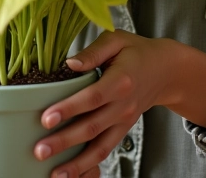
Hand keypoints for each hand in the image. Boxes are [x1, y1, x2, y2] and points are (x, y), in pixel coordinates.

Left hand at [35, 30, 180, 177]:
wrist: (165, 70)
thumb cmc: (136, 51)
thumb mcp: (116, 40)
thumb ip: (93, 52)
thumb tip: (69, 63)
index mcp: (121, 80)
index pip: (93, 97)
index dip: (69, 109)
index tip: (47, 118)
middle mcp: (123, 105)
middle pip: (92, 127)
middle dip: (64, 141)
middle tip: (40, 150)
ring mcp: (124, 121)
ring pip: (99, 147)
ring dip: (76, 163)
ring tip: (54, 174)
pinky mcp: (123, 130)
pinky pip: (106, 151)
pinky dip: (89, 165)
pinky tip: (72, 174)